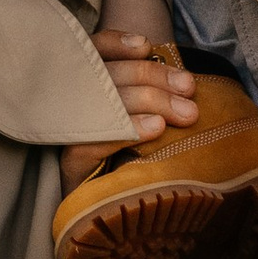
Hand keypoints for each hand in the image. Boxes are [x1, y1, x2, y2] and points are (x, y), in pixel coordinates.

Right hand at [59, 30, 199, 194]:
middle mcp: (69, 103)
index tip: (148, 47)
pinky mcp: (69, 161)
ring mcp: (67, 131)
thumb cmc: (132, 158)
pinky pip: (96, 138)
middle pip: (107, 75)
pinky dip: (129, 128)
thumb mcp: (141, 117)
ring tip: (184, 113)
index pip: (91, 51)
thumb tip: (180, 81)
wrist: (111, 214)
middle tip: (189, 90)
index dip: (117, 44)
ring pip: (107, 101)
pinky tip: (156, 129)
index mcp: (82, 85)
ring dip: (151, 101)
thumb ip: (148, 93)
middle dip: (154, 78)